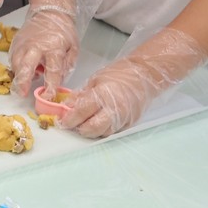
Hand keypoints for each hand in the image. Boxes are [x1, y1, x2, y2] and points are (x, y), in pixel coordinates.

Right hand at [9, 0, 82, 97]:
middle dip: (23, 81)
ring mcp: (23, 44)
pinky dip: (16, 67)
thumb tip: (58, 81)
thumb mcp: (73, 47)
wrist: (49, 12)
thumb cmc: (63, 31)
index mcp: (53, 48)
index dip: (50, 85)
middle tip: (22, 93)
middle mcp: (36, 46)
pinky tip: (22, 71)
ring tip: (23, 84)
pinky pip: (12, 59)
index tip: (48, 96)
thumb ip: (66, 65)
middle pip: (26, 65)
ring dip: (18, 76)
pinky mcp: (15, 43)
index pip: (52, 70)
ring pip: (16, 63)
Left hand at [62, 27, 207, 137]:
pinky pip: (113, 131)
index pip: (81, 112)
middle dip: (79, 129)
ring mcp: (124, 118)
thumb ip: (81, 95)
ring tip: (84, 123)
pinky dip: (103, 130)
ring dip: (91, 131)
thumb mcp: (95, 80)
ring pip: (103, 133)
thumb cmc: (119, 74)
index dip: (69, 119)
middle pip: (92, 128)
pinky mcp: (130, 123)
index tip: (62, 121)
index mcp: (103, 94)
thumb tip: (66, 107)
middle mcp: (115, 109)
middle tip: (73, 124)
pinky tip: (98, 122)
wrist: (145, 75)